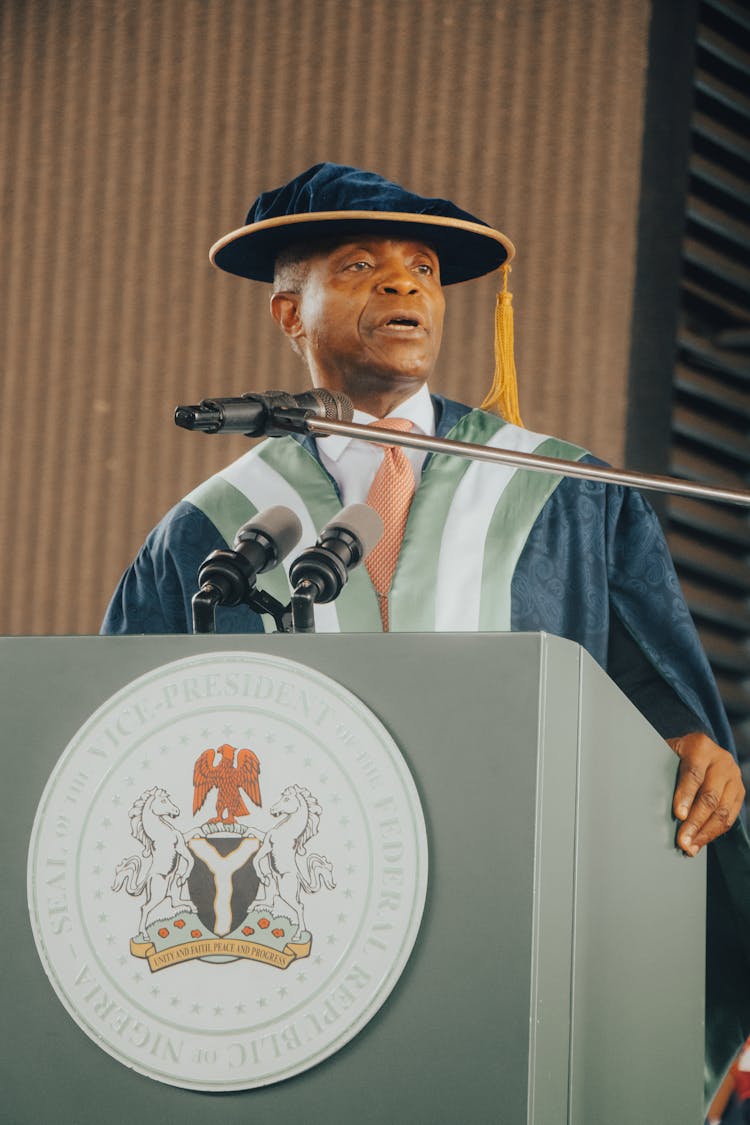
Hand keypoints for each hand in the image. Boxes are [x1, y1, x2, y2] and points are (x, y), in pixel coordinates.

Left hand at [667, 732, 744, 855]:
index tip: (678, 815)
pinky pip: (730, 816)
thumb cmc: (674, 754)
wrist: (699, 748)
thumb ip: (659, 768)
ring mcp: (733, 776)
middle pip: (710, 796)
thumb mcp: (666, 753)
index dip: (686, 796)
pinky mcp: (739, 791)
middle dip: (695, 822)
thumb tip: (643, 796)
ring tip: (689, 847)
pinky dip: (714, 833)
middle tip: (682, 841)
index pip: (694, 774)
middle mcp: (721, 760)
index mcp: (700, 746)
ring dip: (705, 833)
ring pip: (722, 810)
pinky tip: (700, 842)